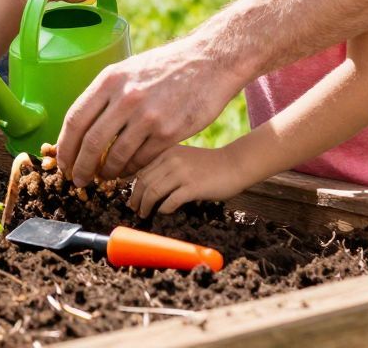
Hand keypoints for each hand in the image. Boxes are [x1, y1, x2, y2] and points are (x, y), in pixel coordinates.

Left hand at [56, 35, 241, 185]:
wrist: (211, 61)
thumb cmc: (167, 66)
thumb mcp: (130, 69)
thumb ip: (107, 94)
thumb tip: (83, 124)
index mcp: (110, 79)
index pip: (75, 119)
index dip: (65, 146)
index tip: (63, 161)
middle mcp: (125, 97)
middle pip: (91, 142)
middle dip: (80, 166)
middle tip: (78, 179)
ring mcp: (148, 116)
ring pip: (115, 155)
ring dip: (106, 172)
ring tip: (104, 177)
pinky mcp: (169, 132)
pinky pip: (141, 159)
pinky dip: (130, 170)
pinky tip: (127, 172)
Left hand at [130, 142, 255, 215]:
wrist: (235, 164)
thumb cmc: (210, 164)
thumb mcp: (184, 157)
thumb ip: (167, 165)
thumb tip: (149, 184)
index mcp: (167, 152)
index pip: (142, 170)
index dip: (133, 187)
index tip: (132, 198)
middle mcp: (171, 160)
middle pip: (144, 181)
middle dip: (136, 198)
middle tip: (134, 209)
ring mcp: (182, 173)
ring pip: (153, 191)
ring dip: (146, 206)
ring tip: (144, 214)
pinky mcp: (193, 187)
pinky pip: (170, 201)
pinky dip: (163, 209)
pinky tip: (163, 213)